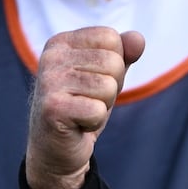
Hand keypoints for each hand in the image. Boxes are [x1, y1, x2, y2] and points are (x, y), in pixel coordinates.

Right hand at [25, 26, 145, 188]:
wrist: (56, 150)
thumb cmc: (82, 109)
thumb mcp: (107, 77)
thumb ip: (123, 54)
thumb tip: (138, 39)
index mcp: (61, 42)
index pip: (111, 38)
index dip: (115, 65)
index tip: (94, 83)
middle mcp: (51, 57)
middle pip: (113, 62)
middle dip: (112, 88)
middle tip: (89, 101)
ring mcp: (49, 82)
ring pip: (108, 86)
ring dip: (103, 106)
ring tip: (83, 113)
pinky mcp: (53, 108)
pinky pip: (98, 110)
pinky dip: (95, 122)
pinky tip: (78, 125)